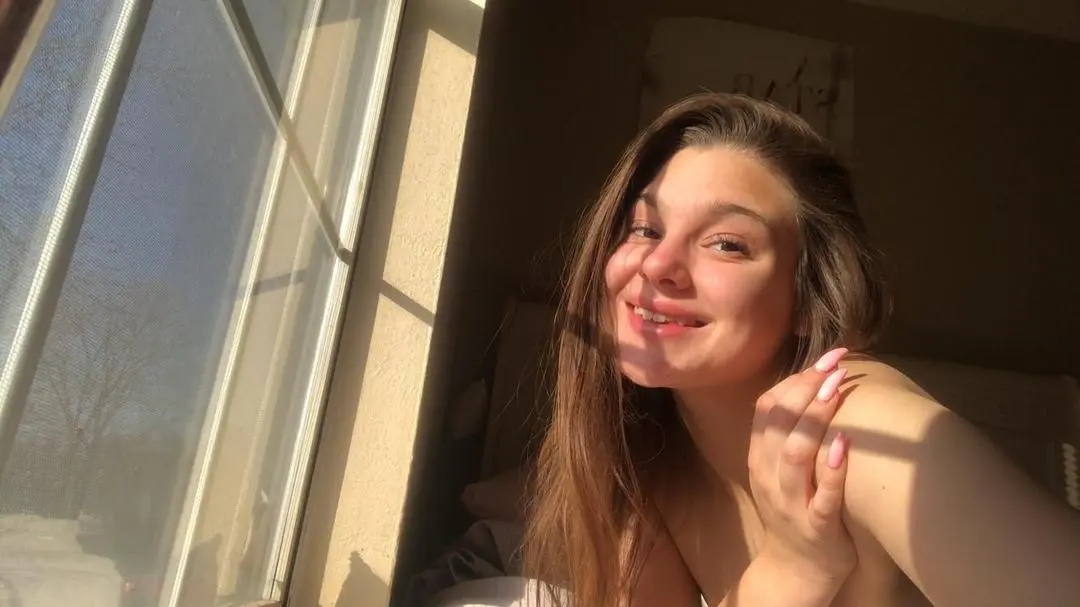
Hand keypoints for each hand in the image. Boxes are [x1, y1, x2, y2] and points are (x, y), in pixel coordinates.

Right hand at [748, 347, 855, 590]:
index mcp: (760, 458)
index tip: (825, 357)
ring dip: (814, 419)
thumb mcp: (780, 471)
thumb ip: (791, 434)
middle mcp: (770, 476)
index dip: (794, 379)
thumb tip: (818, 384)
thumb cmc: (796, 511)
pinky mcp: (816, 527)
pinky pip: (822, 496)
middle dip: (805, 391)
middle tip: (832, 366)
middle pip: (778, 425)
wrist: (795, 571)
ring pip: (794, 455)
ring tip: (836, 391)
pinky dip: (831, 469)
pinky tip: (844, 444)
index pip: (766, 409)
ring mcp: (791, 502)